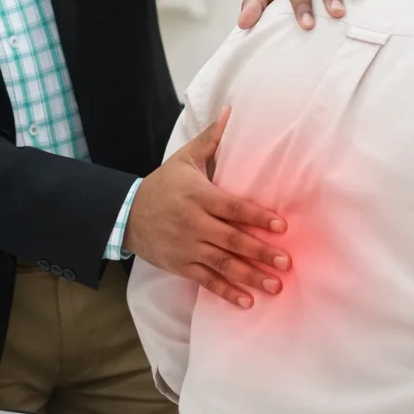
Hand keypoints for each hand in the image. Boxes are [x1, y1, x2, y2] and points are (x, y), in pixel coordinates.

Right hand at [124, 109, 290, 308]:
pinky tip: (247, 301)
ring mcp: (188, 248)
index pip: (233, 208)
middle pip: (232, 239)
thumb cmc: (163, 184)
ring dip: (250, 276)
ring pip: (223, 264)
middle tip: (286, 261)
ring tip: (275, 285)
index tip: (281, 226)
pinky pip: (207, 281)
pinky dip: (227, 293)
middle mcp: (194, 224)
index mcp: (199, 196)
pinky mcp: (182, 265)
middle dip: (260, 252)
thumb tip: (231, 111)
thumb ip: (212, 138)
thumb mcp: (185, 158)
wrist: (126, 214)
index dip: (257, 217)